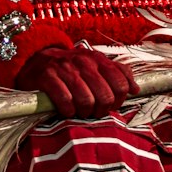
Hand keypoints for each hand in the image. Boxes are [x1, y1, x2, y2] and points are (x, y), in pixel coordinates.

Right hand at [15, 43, 137, 116]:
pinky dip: (68, 111)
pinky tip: (66, 110)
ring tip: (80, 112)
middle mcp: (84, 62)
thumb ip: (118, 73)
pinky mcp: (48, 77)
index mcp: (98, 59)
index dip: (118, 101)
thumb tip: (136, 89)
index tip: (110, 106)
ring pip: (86, 100)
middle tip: (93, 112)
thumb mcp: (95, 64)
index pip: (120, 84)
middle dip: (101, 110)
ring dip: (84, 112)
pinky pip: (65, 101)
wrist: (36, 58)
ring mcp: (65, 68)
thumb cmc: (70, 66)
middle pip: (105, 96)